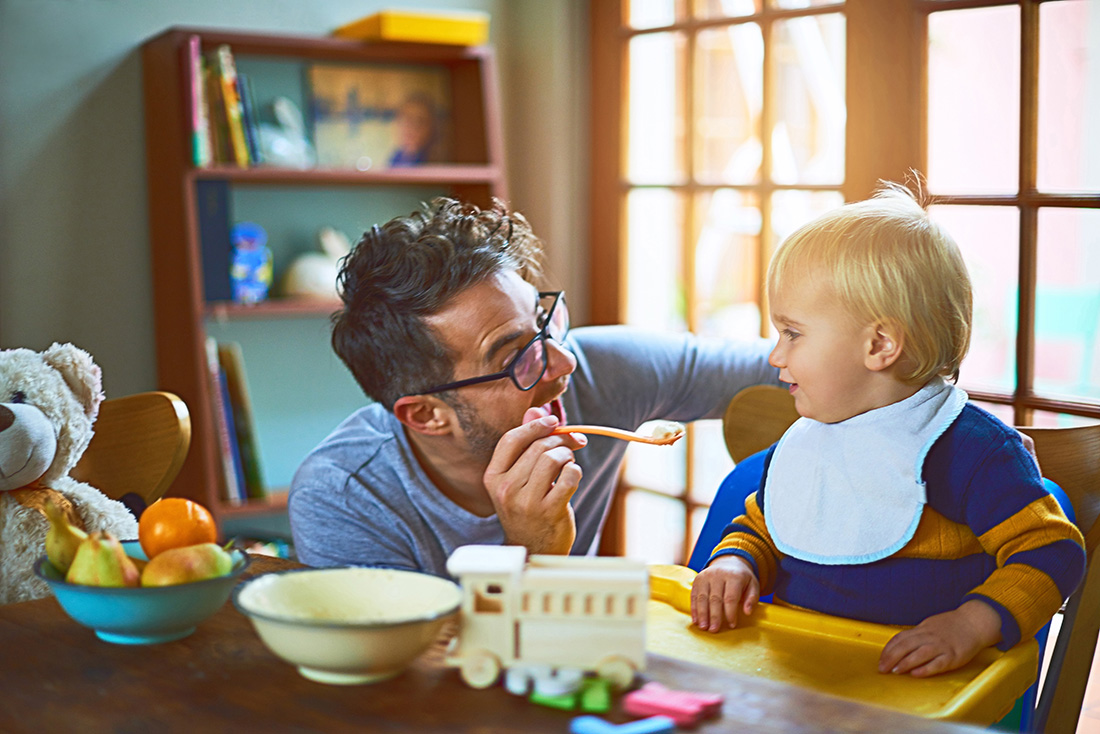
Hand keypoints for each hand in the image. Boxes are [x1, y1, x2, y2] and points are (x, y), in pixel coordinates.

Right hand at [483, 410, 586, 554]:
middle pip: (538, 447)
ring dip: (567, 455)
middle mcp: (506, 489)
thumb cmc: (526, 507)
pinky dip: (575, 471)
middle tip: (574, 442)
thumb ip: (525, 443)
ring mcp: (527, 502)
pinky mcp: (549, 511)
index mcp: (493, 477)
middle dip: (560, 439)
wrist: (533, 548)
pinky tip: (572, 477)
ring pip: (554, 459)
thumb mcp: (518, 477)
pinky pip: (569, 476)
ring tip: (568, 463)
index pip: (511, 440)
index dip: (534, 426)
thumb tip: (534, 411)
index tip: (553, 421)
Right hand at [691, 555, 759, 631]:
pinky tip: (696, 620)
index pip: (730, 597)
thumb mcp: (753, 585)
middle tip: (714, 630)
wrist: (728, 562)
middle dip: (714, 616)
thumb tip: (747, 612)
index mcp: (734, 576)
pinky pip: (694, 595)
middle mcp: (718, 575)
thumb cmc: (742, 578)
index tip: (731, 625)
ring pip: (702, 597)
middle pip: (715, 598)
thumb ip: (752, 599)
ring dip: (702, 614)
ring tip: (704, 627)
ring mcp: (706, 576)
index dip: (730, 613)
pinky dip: (694, 609)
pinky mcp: (697, 579)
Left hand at [878, 599, 1001, 676]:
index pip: (900, 638)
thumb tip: (899, 645)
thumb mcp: (929, 626)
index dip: (888, 649)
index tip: (880, 659)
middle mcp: (930, 637)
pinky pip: (938, 663)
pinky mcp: (954, 656)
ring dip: (905, 663)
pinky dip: (926, 669)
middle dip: (891, 657)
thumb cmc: (950, 626)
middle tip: (882, 668)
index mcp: (922, 629)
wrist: (974, 622)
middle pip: (906, 646)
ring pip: (920, 654)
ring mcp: (942, 646)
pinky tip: (916, 674)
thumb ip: (916, 635)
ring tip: (895, 671)